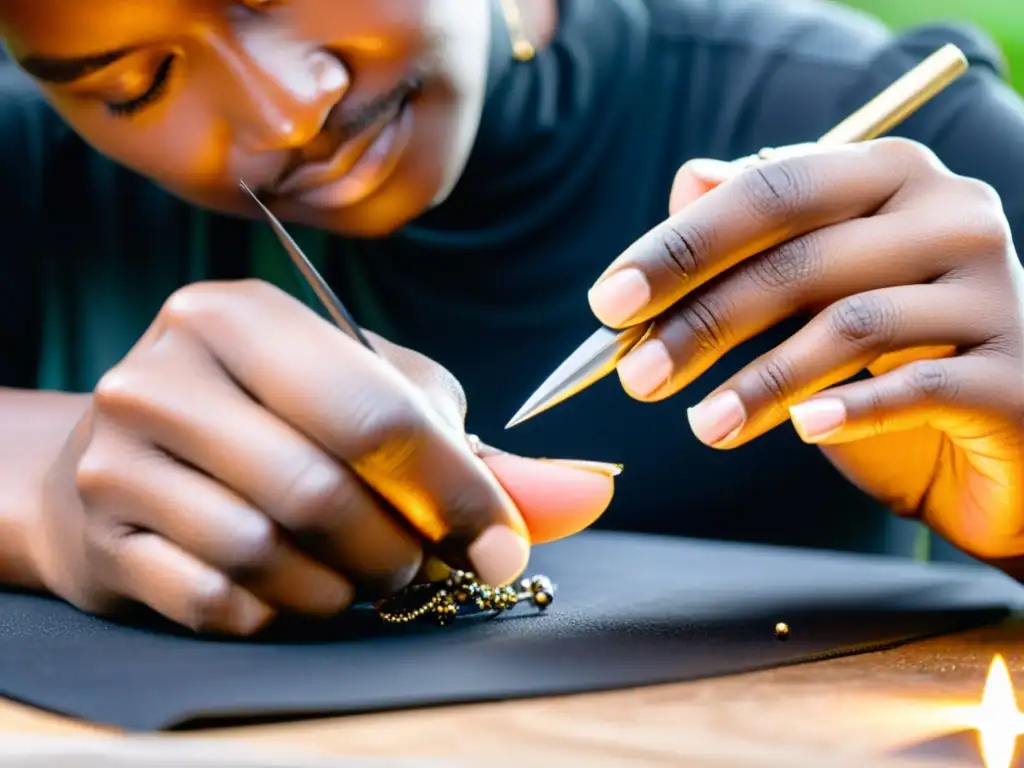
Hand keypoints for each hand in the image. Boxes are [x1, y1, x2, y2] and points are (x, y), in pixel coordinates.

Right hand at [32, 280, 615, 634]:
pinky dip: (280, 609)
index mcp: (240, 314)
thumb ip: (471, 451)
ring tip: (361, 573)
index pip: (374, 411)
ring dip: (342, 583)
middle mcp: (165, 372)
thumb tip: (588, 495)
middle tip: (422, 563)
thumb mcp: (366, 404)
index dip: (455, 490)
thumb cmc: (272, 421)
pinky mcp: (102, 536)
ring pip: (268, 552)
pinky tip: (292, 586)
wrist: (121, 466)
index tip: (502, 545)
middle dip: (397, 546)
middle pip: (321, 487)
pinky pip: (219, 600)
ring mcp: (117, 456)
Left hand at [589, 139, 1023, 572]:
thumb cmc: (892, 352)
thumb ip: (762, 234)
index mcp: (891, 177)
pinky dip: (847, 409)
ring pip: (850, 324)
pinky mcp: (1016, 374)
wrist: (1003, 434)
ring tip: (702, 426)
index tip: (609, 303)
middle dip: (702, 318)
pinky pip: (917, 386)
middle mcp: (949, 216)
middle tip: (635, 376)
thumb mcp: (819, 289)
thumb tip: (690, 180)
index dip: (682, 246)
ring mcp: (995, 292)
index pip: (771, 190)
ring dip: (758, 381)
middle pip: (800, 256)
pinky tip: (801, 430)